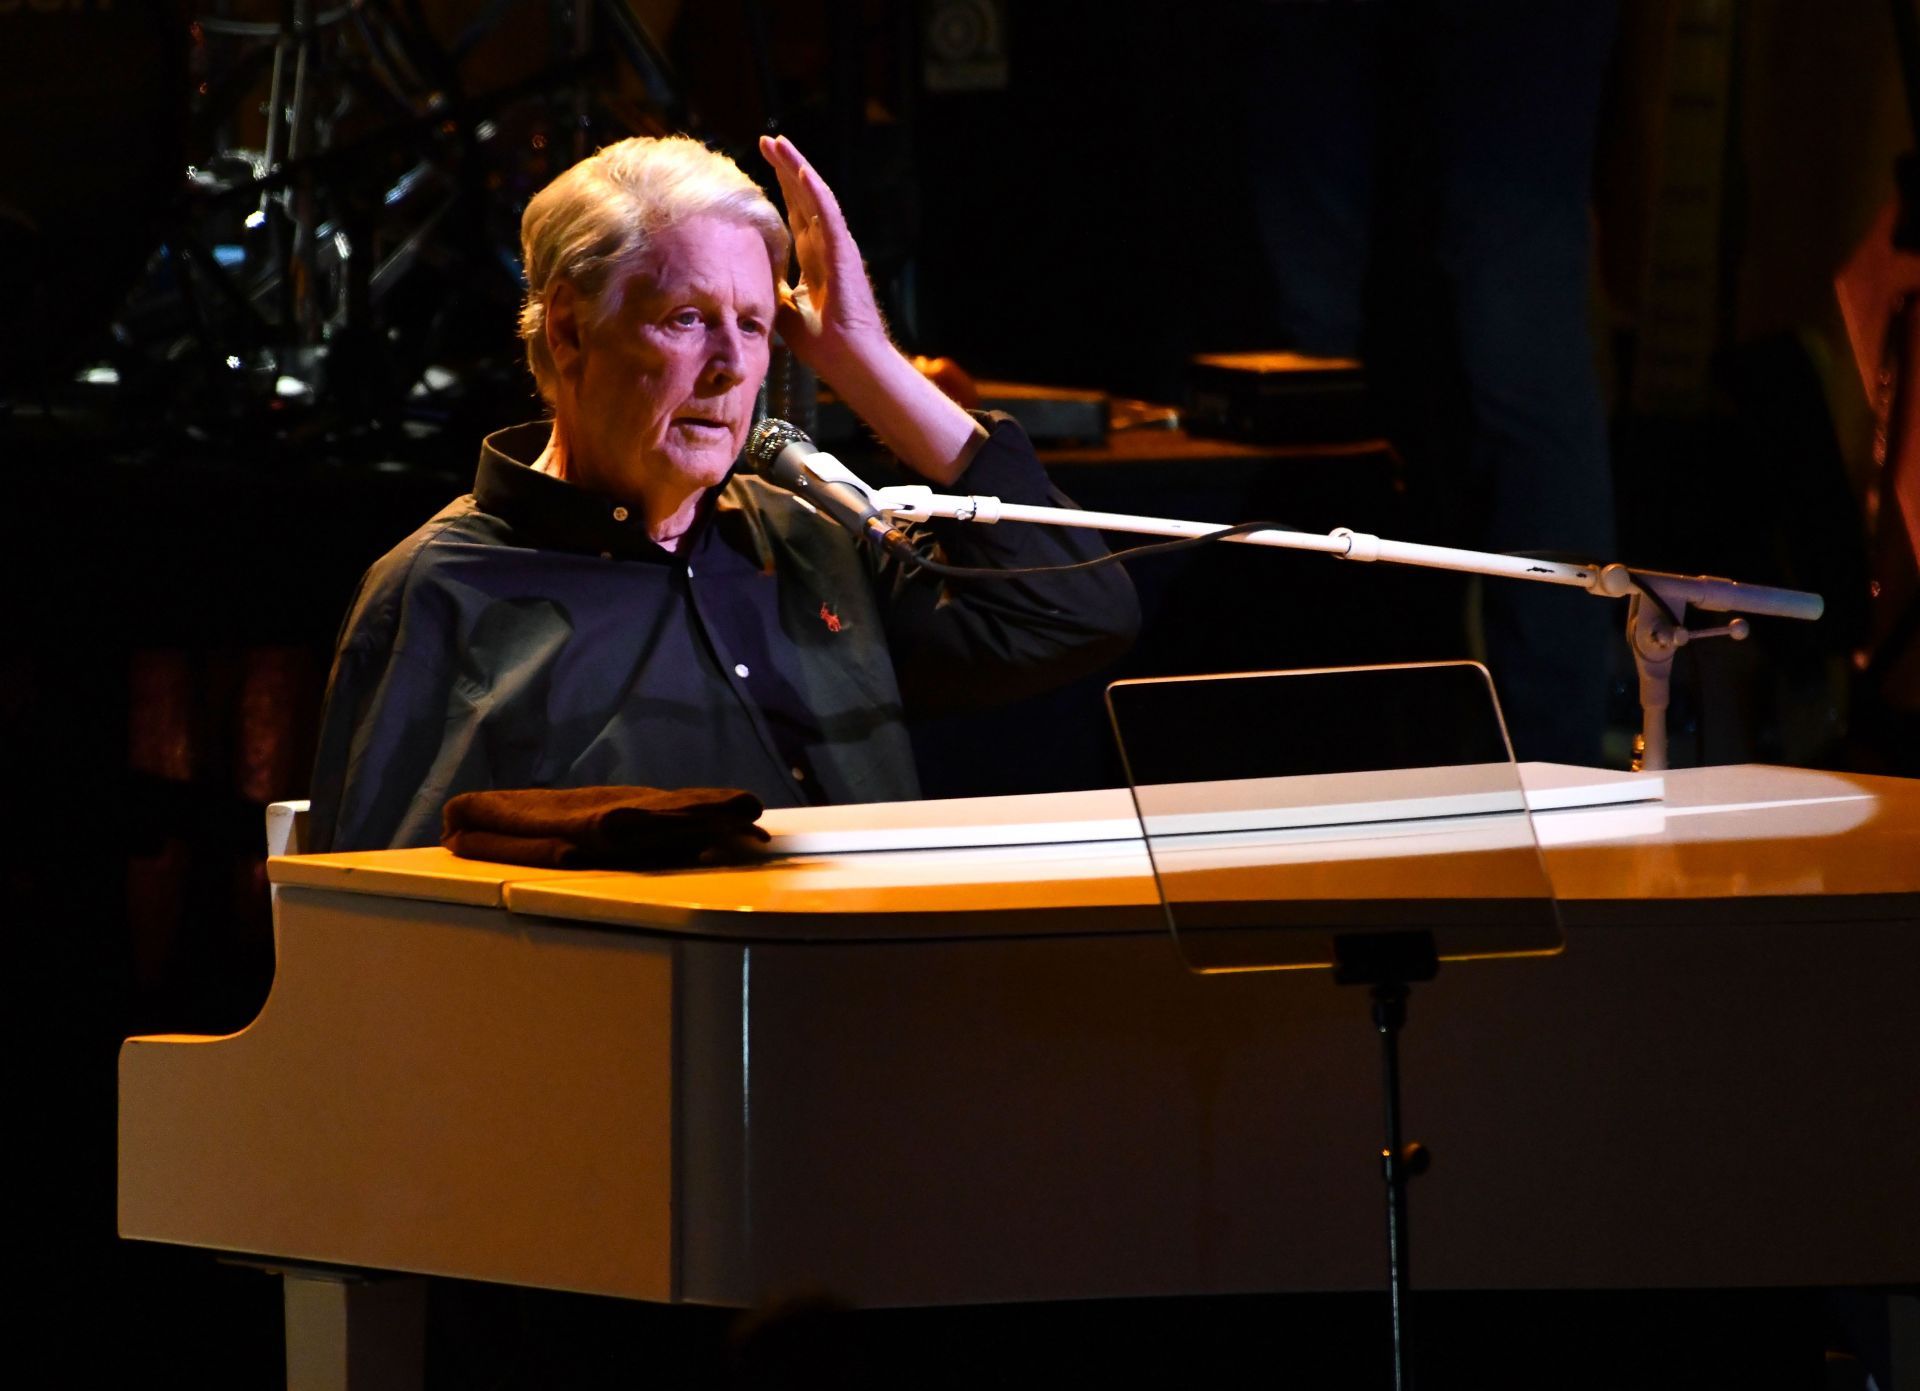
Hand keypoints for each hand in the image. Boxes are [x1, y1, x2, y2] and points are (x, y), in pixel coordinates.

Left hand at [758, 133, 984, 481]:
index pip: (795, 214)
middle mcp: (828, 247)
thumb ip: (772, 287)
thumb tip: (748, 277)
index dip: (779, 189)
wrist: (850, 362)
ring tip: (778, 143)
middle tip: (767, 140)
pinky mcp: (845, 254)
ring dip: (796, 168)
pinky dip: (815, 192)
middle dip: (784, 167)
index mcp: (815, 259)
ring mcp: (838, 248)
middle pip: (803, 197)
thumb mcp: (785, 310)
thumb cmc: (824, 344)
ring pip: (816, 197)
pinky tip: (800, 170)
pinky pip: (830, 216)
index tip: (759, 164)